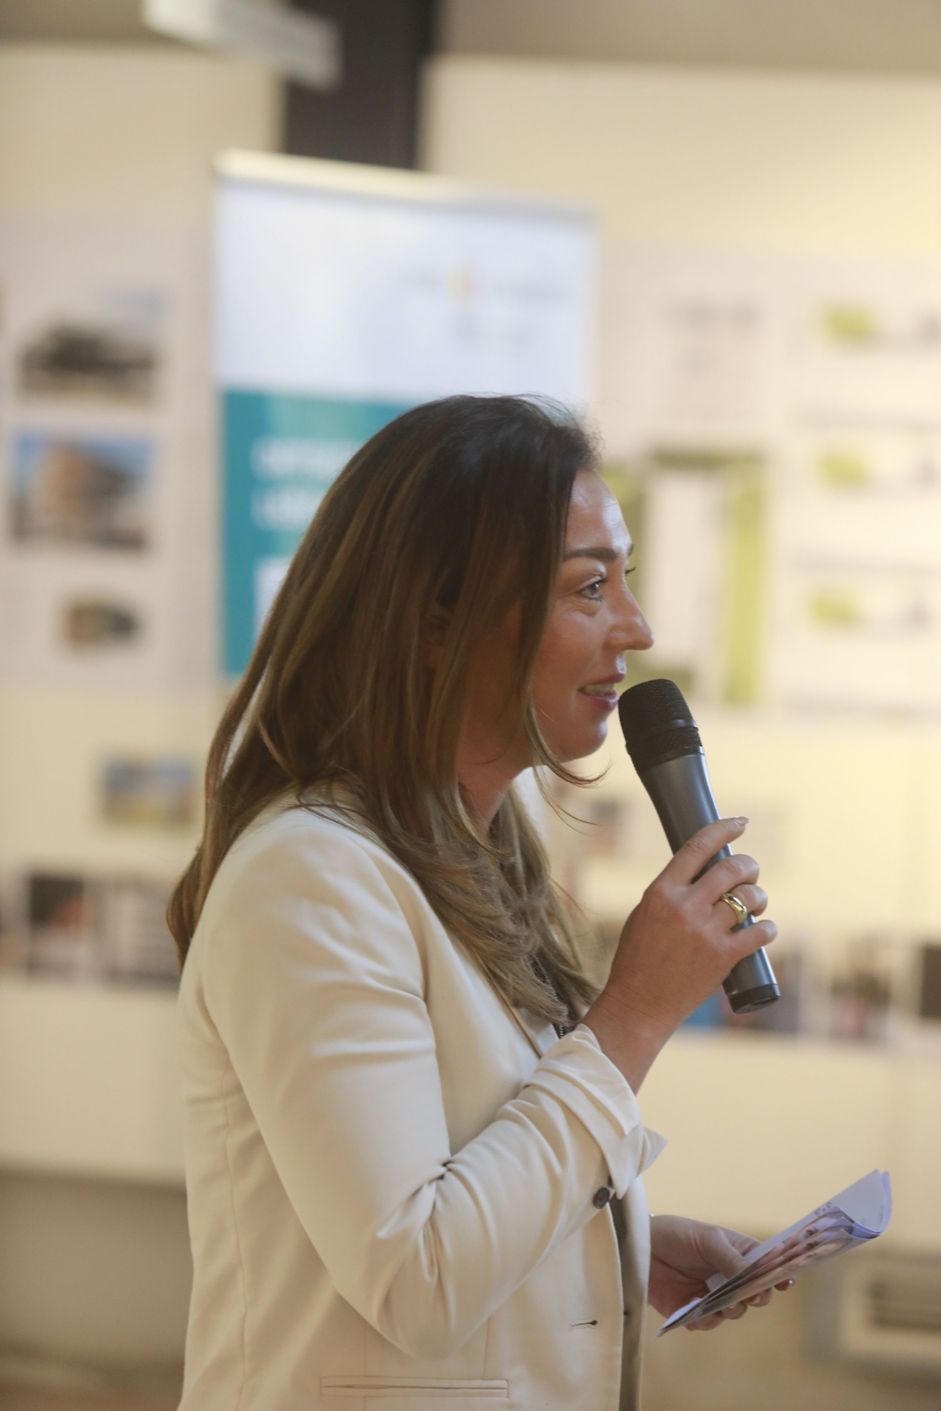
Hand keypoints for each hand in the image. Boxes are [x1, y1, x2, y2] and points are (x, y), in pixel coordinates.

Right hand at [583, 818, 776, 1088]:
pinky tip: (766, 929)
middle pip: (731, 868)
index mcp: (661, 892)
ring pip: (750, 897)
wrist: (639, 1004)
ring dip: (759, 895)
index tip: (740, 823)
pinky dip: (768, 928)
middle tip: (750, 870)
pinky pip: (760, 933)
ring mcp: (706, 932)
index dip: (723, 829)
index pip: (697, 847)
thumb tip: (702, 875)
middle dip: (748, 864)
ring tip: (757, 902)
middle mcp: (685, 907)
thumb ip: (670, 893)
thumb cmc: (636, 959)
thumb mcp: (644, 914)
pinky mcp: (723, 957)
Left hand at [649, 1215, 792, 1331]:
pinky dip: (704, 1319)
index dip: (778, 1275)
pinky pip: (707, 1323)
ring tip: (720, 1302)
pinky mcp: (692, 1311)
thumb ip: (729, 1257)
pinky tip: (694, 1308)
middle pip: (755, 1294)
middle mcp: (728, 1277)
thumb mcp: (706, 1238)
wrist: (639, 1247)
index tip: (786, 1281)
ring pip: (734, 1312)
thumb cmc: (675, 1234)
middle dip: (756, 1296)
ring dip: (731, 1309)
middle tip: (751, 1295)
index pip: (764, 1267)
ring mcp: (712, 1296)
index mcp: (736, 1254)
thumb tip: (752, 1275)